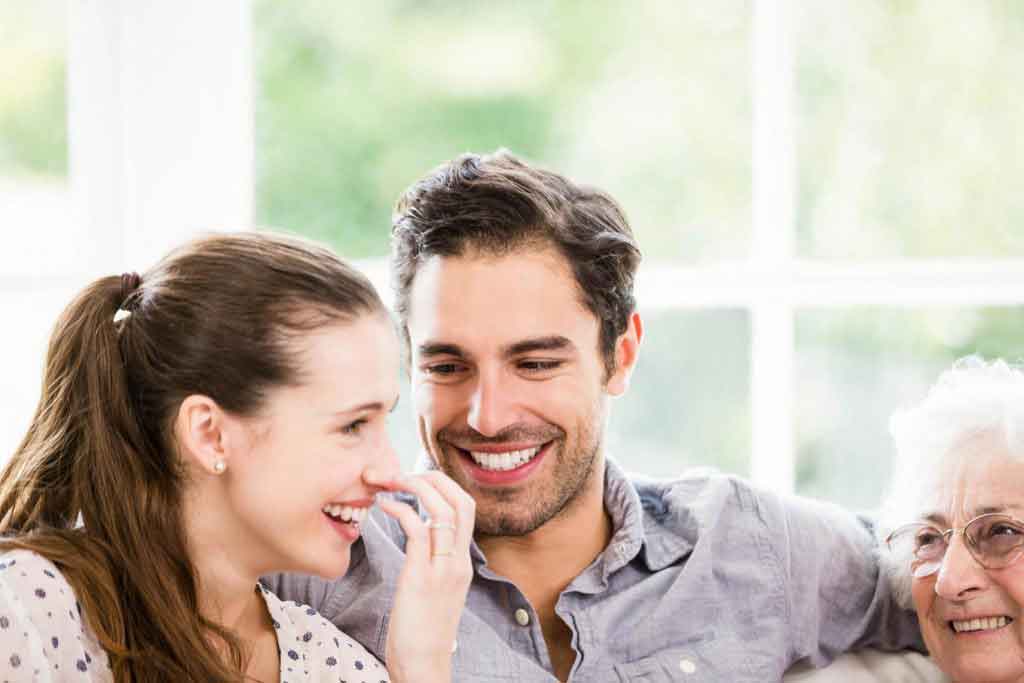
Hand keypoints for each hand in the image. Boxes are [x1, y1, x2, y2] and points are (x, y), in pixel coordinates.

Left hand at [368, 470, 474, 682]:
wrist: (423, 667)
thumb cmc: (420, 633)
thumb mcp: (433, 591)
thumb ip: (431, 562)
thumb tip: (420, 537)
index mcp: (462, 563)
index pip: (465, 508)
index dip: (442, 485)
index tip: (415, 479)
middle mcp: (458, 561)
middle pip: (460, 500)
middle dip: (431, 477)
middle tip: (400, 473)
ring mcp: (443, 569)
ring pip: (442, 509)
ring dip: (414, 486)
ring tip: (388, 481)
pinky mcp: (421, 577)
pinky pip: (416, 529)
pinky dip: (400, 509)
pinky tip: (383, 505)